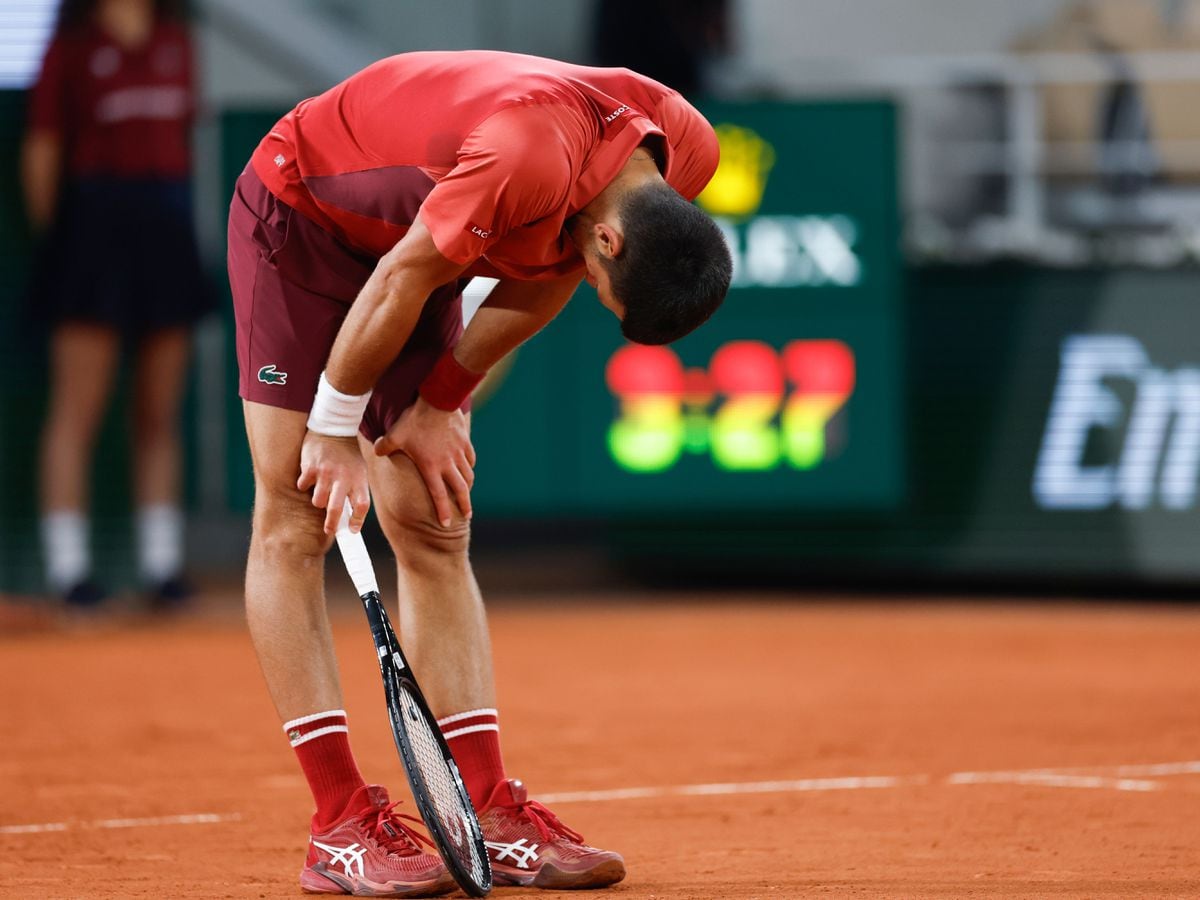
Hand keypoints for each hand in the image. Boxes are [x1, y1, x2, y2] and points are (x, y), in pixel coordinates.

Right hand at [296, 432, 369, 533]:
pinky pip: (304, 487)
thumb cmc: (347, 454)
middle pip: (336, 509)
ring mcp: (325, 472)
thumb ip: (355, 491)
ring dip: (317, 501)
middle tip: (329, 530)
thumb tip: (350, 518)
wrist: (333, 428)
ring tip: (321, 491)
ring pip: (317, 501)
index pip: (362, 505)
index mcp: (359, 478)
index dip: (358, 521)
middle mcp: (343, 476)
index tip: (353, 530)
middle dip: (332, 524)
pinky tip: (311, 477)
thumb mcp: (359, 470)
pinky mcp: (310, 467)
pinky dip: (305, 485)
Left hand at [373, 397, 475, 526]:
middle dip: (464, 505)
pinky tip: (468, 468)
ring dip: (468, 487)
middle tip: (466, 515)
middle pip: (460, 490)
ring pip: (468, 475)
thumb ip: (384, 446)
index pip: (438, 495)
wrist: (437, 401)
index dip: (443, 510)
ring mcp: (458, 453)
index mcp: (430, 467)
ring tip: (468, 494)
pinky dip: (470, 466)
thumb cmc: (414, 420)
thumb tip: (376, 451)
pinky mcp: (464, 442)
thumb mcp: (394, 434)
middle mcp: (447, 464)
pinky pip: (470, 458)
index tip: (446, 523)